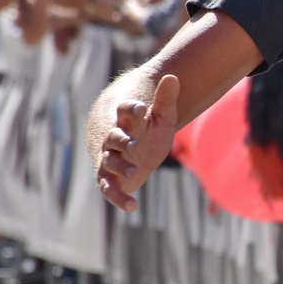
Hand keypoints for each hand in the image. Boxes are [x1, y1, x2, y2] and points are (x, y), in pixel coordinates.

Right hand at [96, 74, 179, 210]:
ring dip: (120, 167)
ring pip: (109, 162)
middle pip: (113, 138)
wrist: (127, 144)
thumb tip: (173, 77)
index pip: (124, 111)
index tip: (140, 108)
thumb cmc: (146, 128)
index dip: (130, 109)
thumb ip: (166, 99)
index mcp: (126, 120)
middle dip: (121, 141)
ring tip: (135, 172)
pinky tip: (133, 206)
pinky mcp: (109, 177)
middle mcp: (113, 139)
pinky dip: (119, 198)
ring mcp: (109, 158)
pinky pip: (109, 189)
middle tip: (134, 144)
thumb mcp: (162, 115)